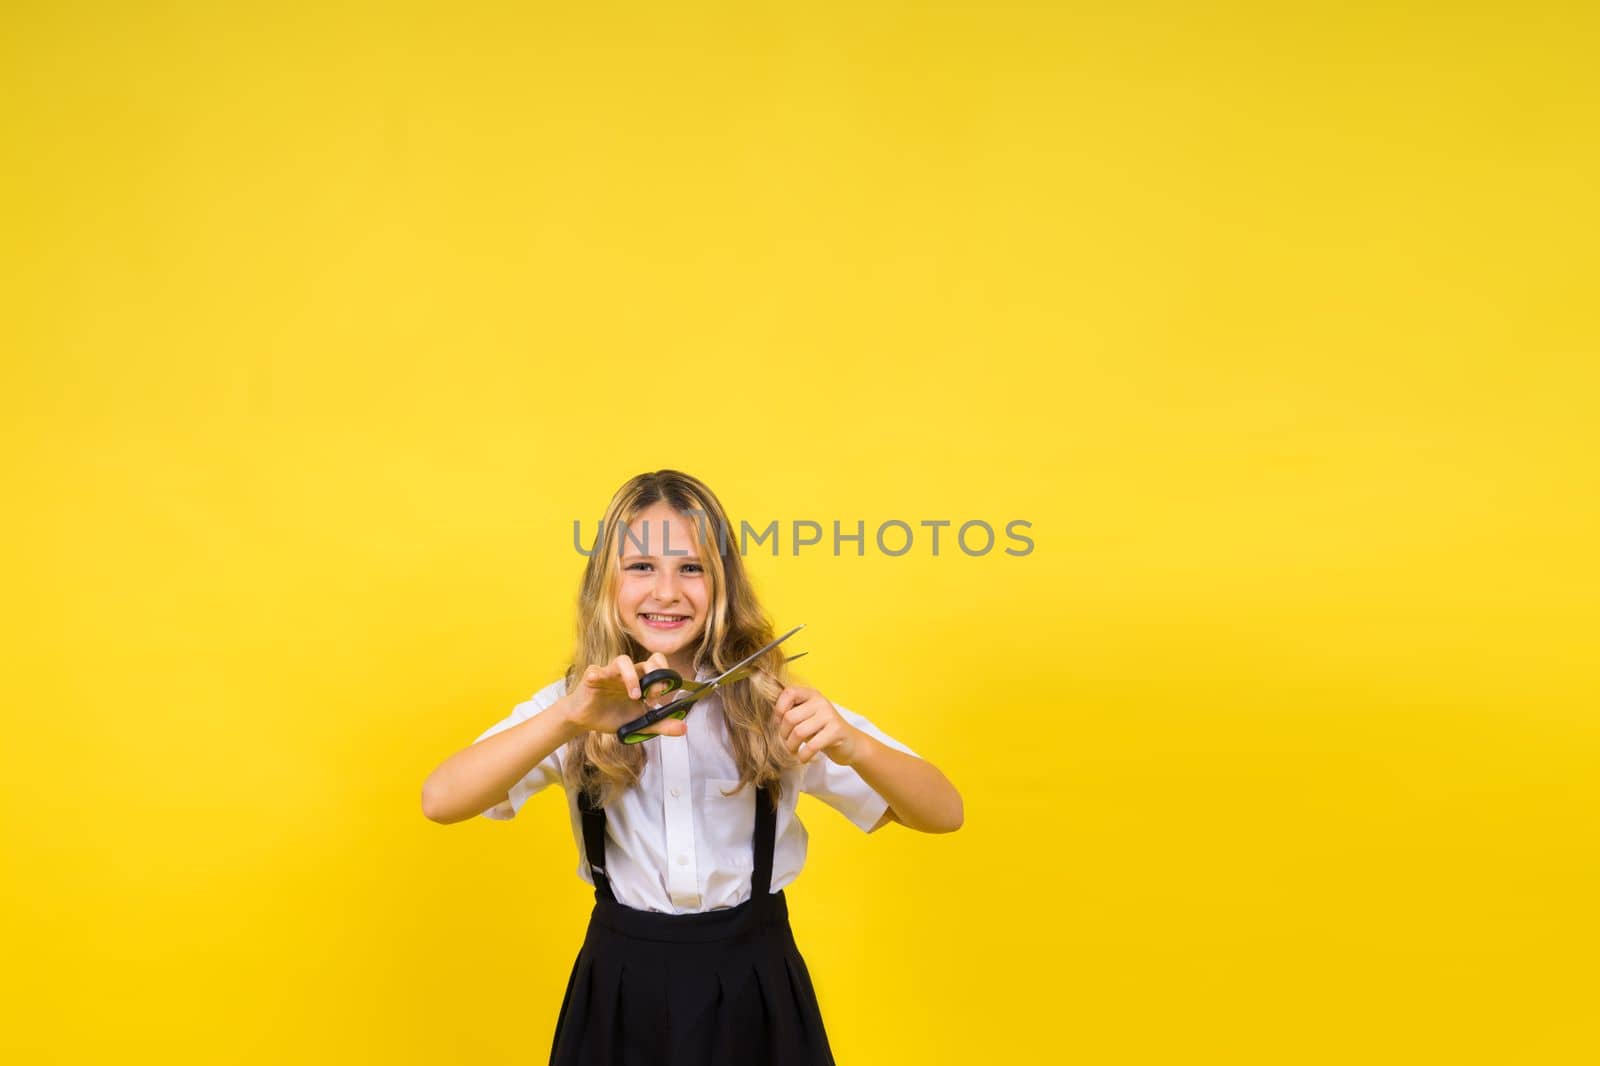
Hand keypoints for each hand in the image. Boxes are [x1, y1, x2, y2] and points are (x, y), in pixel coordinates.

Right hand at [562, 653, 687, 738]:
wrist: (586, 720)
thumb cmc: (612, 716)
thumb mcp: (640, 723)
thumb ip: (661, 724)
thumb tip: (684, 728)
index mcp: (642, 680)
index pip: (660, 667)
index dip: (665, 679)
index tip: (658, 700)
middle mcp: (629, 673)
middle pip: (649, 660)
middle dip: (656, 675)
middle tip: (652, 696)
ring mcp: (611, 672)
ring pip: (624, 661)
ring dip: (631, 677)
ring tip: (634, 696)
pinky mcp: (593, 675)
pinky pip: (597, 670)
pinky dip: (599, 675)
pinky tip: (598, 682)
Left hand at [775, 686, 860, 765]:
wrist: (850, 743)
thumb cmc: (822, 731)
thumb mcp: (807, 717)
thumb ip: (792, 713)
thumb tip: (769, 720)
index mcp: (811, 694)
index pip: (789, 692)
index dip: (779, 709)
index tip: (778, 723)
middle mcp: (820, 701)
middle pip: (790, 717)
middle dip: (783, 734)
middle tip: (786, 743)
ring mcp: (829, 715)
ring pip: (798, 732)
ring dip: (791, 746)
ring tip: (793, 751)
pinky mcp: (836, 731)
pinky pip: (812, 745)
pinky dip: (803, 755)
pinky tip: (803, 758)